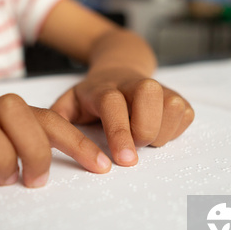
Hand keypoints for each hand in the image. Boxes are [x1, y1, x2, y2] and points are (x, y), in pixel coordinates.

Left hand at [50, 68, 193, 165]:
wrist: (119, 68)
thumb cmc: (93, 96)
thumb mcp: (70, 103)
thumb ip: (58, 119)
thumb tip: (44, 139)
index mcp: (104, 88)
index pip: (113, 105)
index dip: (119, 132)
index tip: (124, 161)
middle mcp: (134, 83)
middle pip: (150, 96)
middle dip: (145, 130)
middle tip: (134, 145)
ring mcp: (160, 87)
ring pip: (173, 107)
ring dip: (161, 132)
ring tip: (144, 138)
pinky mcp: (178, 96)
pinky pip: (185, 115)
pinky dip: (173, 131)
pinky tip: (156, 131)